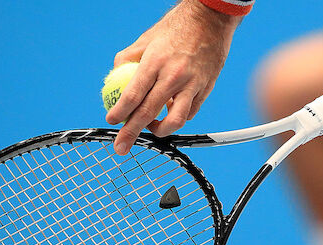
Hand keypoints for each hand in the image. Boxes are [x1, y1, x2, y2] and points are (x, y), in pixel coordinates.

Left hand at [106, 0, 241, 154]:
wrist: (211, 19)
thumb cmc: (175, 28)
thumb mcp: (146, 38)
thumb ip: (128, 58)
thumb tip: (115, 77)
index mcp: (155, 62)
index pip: (133, 95)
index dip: (119, 112)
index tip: (111, 121)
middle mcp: (174, 76)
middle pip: (149, 113)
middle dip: (131, 133)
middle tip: (120, 147)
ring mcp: (192, 84)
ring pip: (175, 120)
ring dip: (159, 131)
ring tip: (151, 128)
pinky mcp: (206, 89)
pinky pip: (190, 112)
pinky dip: (177, 117)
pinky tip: (170, 112)